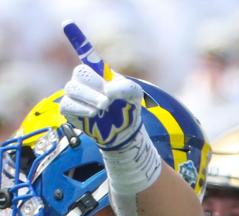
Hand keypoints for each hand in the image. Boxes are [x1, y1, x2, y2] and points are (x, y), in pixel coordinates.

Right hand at [59, 22, 142, 149]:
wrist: (124, 131)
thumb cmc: (128, 108)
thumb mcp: (134, 95)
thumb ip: (125, 87)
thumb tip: (107, 91)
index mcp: (98, 71)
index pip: (84, 52)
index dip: (76, 38)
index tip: (67, 23)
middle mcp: (84, 80)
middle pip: (80, 73)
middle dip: (94, 86)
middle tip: (107, 100)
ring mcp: (75, 94)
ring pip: (72, 88)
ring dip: (89, 98)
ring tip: (102, 107)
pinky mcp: (69, 109)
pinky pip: (67, 104)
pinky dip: (81, 109)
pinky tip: (92, 114)